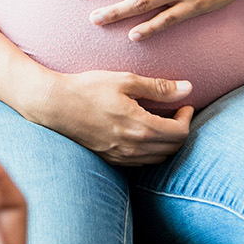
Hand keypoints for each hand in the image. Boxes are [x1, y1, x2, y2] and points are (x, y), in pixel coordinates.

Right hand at [25, 69, 194, 165]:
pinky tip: (143, 133)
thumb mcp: (125, 81)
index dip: (187, 118)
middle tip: (175, 112)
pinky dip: (150, 150)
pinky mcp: (111, 160)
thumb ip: (158, 87)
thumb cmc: (88, 88)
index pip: (180, 133)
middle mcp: (134, 147)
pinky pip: (141, 162)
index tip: (184, 104)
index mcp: (141, 127)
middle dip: (180, 130)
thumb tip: (188, 88)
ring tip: (161, 121)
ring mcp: (121, 157)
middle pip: (173, 148)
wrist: (55, 105)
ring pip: (159, 158)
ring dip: (166, 142)